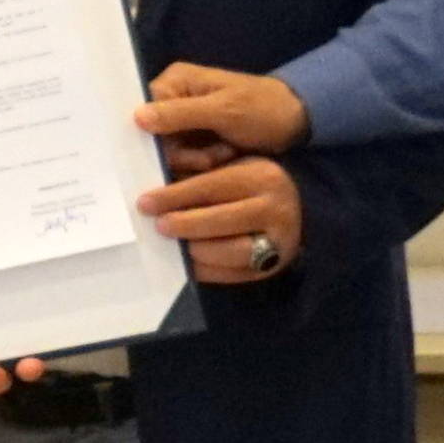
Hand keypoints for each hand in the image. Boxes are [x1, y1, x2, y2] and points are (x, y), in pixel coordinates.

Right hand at [136, 64, 309, 156]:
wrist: (297, 122)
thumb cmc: (263, 109)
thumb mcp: (223, 111)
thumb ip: (179, 114)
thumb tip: (136, 117)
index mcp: (176, 82)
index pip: (144, 113)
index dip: (158, 136)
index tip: (181, 148)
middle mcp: (175, 99)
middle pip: (156, 138)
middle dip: (185, 153)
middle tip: (214, 155)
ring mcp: (186, 121)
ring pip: (172, 153)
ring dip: (198, 161)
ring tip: (226, 152)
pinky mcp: (198, 140)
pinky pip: (187, 160)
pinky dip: (206, 164)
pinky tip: (225, 157)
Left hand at [143, 151, 300, 286]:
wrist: (297, 211)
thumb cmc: (252, 184)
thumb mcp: (234, 167)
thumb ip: (200, 174)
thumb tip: (158, 191)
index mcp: (261, 176)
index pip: (210, 186)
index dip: (174, 196)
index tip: (146, 203)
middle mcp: (274, 207)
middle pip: (221, 220)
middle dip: (184, 225)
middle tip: (159, 226)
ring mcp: (278, 240)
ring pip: (230, 251)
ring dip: (197, 250)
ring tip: (177, 246)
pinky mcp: (273, 266)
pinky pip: (235, 275)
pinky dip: (207, 270)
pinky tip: (188, 262)